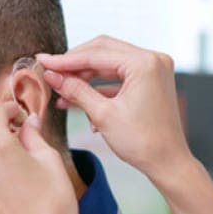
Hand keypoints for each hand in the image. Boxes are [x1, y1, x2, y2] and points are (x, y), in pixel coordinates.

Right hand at [36, 35, 193, 184]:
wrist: (168, 162)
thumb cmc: (143, 142)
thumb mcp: (103, 115)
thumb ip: (76, 90)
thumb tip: (52, 76)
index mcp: (144, 63)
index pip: (97, 54)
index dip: (66, 60)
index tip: (44, 62)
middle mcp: (152, 59)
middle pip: (103, 51)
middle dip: (75, 63)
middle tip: (51, 71)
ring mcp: (153, 69)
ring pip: (110, 63)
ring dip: (85, 75)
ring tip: (62, 89)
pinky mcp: (151, 80)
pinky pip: (120, 75)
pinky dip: (100, 85)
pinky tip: (78, 98)